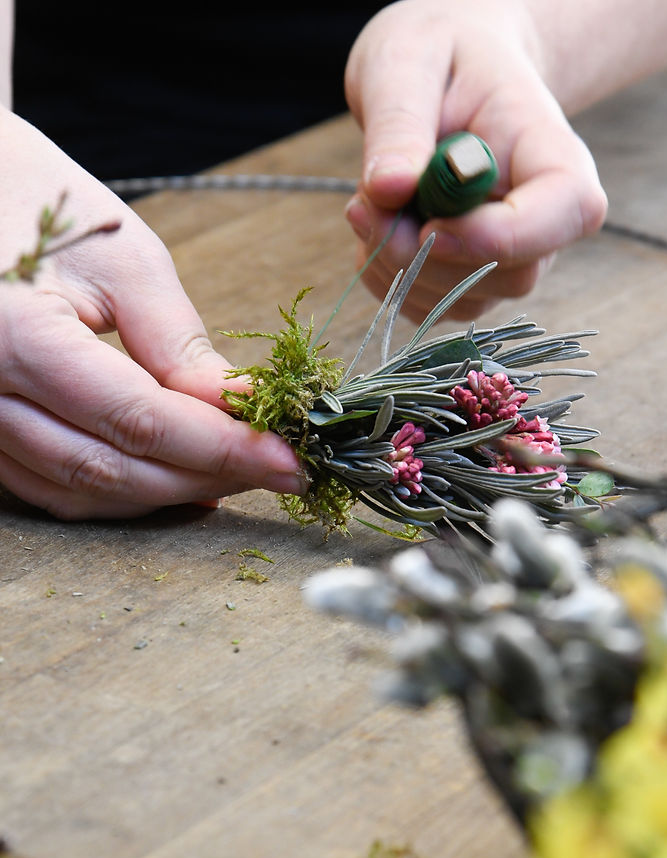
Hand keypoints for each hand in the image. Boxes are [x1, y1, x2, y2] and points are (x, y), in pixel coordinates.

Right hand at [0, 110, 306, 519]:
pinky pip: (48, 484)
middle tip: (277, 470)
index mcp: (16, 336)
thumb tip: (241, 408)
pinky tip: (177, 477)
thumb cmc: (44, 205)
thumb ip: (178, 344)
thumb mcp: (123, 260)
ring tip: (238, 473)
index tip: (289, 461)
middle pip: (111, 469)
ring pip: (80, 490)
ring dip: (166, 492)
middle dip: (206, 476)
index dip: (223, 450)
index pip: (140, 421)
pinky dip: (119, 489)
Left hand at [343, 0, 608, 323]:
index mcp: (558, 157)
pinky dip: (389, 279)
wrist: (447, 73)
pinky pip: (433, 307)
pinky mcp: (476, 284)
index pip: (566, 215)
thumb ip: (400, 124)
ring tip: (371, 203)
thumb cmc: (438, 55)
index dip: (497, 237)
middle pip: (507, 273)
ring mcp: (515, 261)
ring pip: (464, 298)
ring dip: (397, 265)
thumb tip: (389, 188)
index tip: (427, 223)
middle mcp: (549, 222)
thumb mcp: (407, 63)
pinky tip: (379, 229)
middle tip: (366, 203)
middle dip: (424, 254)